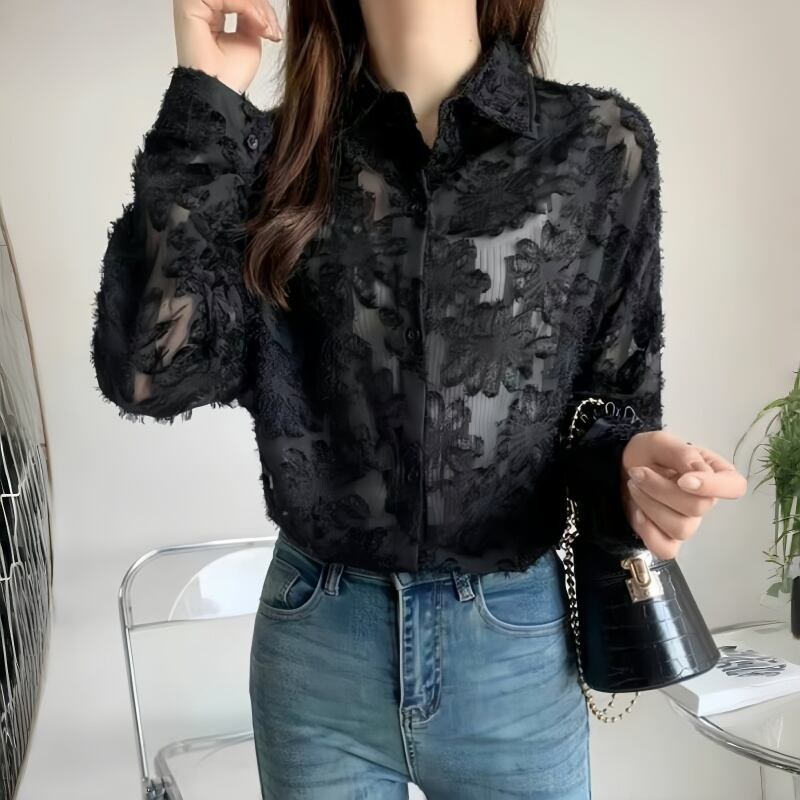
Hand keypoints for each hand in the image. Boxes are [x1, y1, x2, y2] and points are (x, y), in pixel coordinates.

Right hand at [174, 0, 281, 93]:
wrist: (219, 92)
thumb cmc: (230, 75)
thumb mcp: (249, 37)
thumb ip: (251, 14)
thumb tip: (258, 2)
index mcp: (209, 10)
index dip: (260, 7)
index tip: (274, 32)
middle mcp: (199, 4)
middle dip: (261, 7)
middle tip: (272, 30)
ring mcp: (193, 2)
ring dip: (257, 8)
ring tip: (267, 30)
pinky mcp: (189, 3)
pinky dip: (248, 8)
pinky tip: (259, 27)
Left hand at [619, 430, 747, 559]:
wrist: (617, 468)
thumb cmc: (645, 454)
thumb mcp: (659, 442)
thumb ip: (682, 454)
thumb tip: (699, 473)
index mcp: (713, 473)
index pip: (734, 486)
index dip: (712, 487)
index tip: (683, 480)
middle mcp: (705, 501)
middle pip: (698, 508)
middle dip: (661, 490)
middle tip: (637, 473)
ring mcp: (688, 523)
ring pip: (681, 529)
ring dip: (649, 505)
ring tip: (634, 486)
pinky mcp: (668, 539)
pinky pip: (666, 549)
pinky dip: (647, 531)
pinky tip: (637, 513)